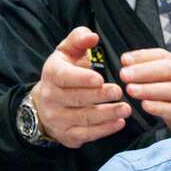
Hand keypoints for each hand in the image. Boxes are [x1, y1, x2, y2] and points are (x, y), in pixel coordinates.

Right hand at [31, 27, 131, 147]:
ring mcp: (57, 118)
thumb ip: (79, 40)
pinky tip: (120, 123)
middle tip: (119, 92)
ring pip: (83, 118)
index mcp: (52, 74)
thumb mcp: (67, 53)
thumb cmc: (63, 74)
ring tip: (126, 109)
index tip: (100, 78)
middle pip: (76, 98)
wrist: (44, 104)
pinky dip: (104, 130)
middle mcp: (51, 97)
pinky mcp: (66, 134)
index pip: (63, 77)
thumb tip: (92, 36)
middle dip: (99, 96)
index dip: (81, 78)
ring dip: (107, 114)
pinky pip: (86, 134)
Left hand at [119, 48, 170, 134]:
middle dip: (143, 71)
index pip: (164, 56)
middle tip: (125, 74)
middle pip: (168, 69)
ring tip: (132, 89)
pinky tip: (147, 106)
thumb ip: (156, 79)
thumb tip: (129, 70)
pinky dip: (160, 107)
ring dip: (149, 88)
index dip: (143, 56)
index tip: (125, 60)